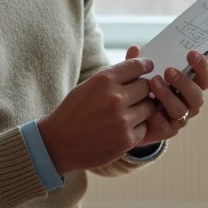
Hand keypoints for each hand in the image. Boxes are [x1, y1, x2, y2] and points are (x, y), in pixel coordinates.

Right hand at [37, 58, 156, 175]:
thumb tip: (139, 62)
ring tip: (128, 112)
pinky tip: (122, 128)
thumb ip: (112, 75)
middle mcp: (114, 98)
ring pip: (149, 107)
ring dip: (142, 109)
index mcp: (103, 81)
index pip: (136, 66)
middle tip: (135, 95)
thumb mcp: (88, 86)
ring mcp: (122, 120)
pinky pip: (144, 127)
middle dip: (142, 90)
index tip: (149, 67)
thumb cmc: (73, 111)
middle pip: (146, 87)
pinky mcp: (126, 139)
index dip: (145, 65)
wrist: (58, 144)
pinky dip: (136, 127)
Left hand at [126, 45, 207, 144]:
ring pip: (181, 110)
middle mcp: (188, 103)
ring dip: (168, 96)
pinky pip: (166, 126)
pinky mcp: (167, 131)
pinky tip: (148, 107)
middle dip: (184, 82)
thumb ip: (139, 63)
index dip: (201, 66)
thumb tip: (134, 48)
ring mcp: (179, 118)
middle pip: (197, 96)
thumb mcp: (141, 73)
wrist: (129, 117)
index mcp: (189, 86)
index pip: (203, 77)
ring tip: (153, 83)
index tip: (191, 53)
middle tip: (168, 71)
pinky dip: (157, 115)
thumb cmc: (141, 89)